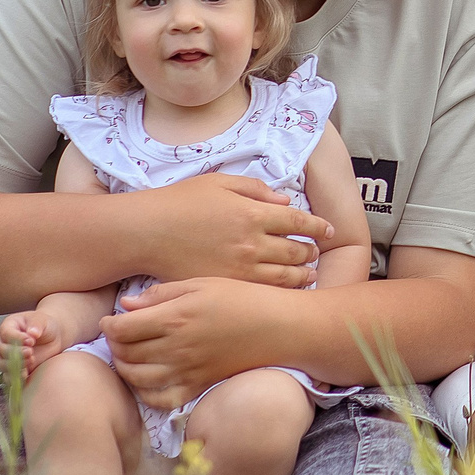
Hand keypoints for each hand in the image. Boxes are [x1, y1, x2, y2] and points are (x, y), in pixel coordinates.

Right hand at [0, 310, 72, 377]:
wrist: (52, 337)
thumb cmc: (44, 325)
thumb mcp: (42, 320)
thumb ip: (36, 325)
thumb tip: (32, 333)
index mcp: (8, 327)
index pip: (6, 333)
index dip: (17, 338)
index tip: (31, 340)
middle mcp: (3, 342)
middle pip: (1, 350)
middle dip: (16, 352)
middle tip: (30, 352)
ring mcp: (6, 356)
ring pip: (2, 364)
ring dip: (15, 365)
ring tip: (31, 360)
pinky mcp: (13, 369)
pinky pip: (7, 377)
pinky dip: (15, 378)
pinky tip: (26, 374)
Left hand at [101, 277, 274, 409]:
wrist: (278, 328)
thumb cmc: (242, 298)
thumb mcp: (201, 283)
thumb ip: (161, 294)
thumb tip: (126, 306)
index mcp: (175, 317)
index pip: (122, 329)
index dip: (109, 326)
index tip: (111, 320)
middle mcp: (177, 347)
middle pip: (126, 354)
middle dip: (115, 345)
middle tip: (118, 336)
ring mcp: (187, 371)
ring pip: (137, 378)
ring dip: (124, 368)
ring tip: (128, 355)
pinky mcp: (198, 386)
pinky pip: (161, 399)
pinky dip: (145, 393)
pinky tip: (146, 378)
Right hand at [142, 173, 333, 288]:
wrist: (146, 233)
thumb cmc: (179, 202)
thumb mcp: (219, 182)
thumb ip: (256, 189)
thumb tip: (285, 200)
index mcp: (252, 213)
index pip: (298, 220)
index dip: (318, 226)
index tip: (328, 229)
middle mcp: (251, 243)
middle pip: (297, 251)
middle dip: (312, 251)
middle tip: (317, 251)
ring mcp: (240, 269)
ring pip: (285, 276)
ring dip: (303, 273)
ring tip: (309, 272)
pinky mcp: (227, 286)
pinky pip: (263, 291)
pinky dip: (281, 290)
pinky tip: (285, 288)